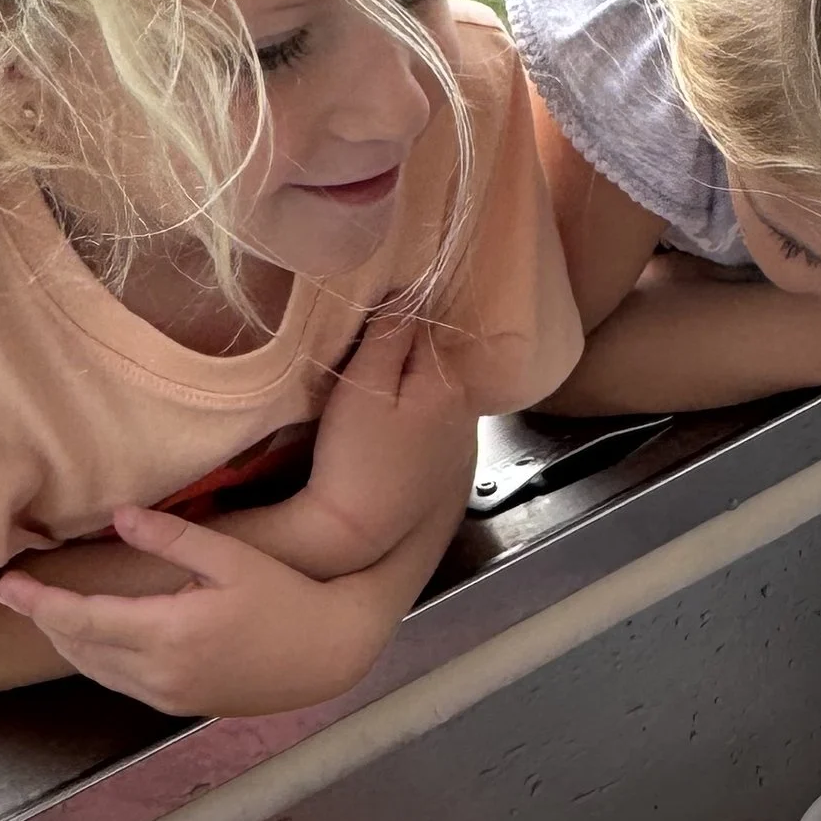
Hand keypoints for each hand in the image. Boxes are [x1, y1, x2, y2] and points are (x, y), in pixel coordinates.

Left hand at [0, 503, 412, 715]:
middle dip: (47, 622)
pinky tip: (95, 638)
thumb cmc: (287, 597)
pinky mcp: (182, 705)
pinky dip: (97, 659)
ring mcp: (170, 695)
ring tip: (49, 614)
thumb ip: (172, 538)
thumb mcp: (232, 557)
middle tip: (21, 594)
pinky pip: (122, 683)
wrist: (329, 653)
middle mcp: (161, 673)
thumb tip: (119, 516)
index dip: (39, 603)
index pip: (82, 619)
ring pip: (98, 671)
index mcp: (168, 633)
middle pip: (81, 648)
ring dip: (69, 643)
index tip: (7, 587)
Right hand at [274, 312, 471, 575]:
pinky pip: (433, 422)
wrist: (361, 529)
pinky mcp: (448, 466)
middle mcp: (466, 409)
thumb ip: (389, 337)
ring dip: (407, 386)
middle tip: (355, 362)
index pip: (419, 326)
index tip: (354, 334)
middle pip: (430, 360)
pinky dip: (414, 416)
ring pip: (432, 391)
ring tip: (370, 396)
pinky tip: (389, 429)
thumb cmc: (355, 457)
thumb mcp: (364, 387)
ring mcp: (461, 441)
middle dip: (399, 354)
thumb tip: (406, 291)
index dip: (384, 325)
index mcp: (447, 382)